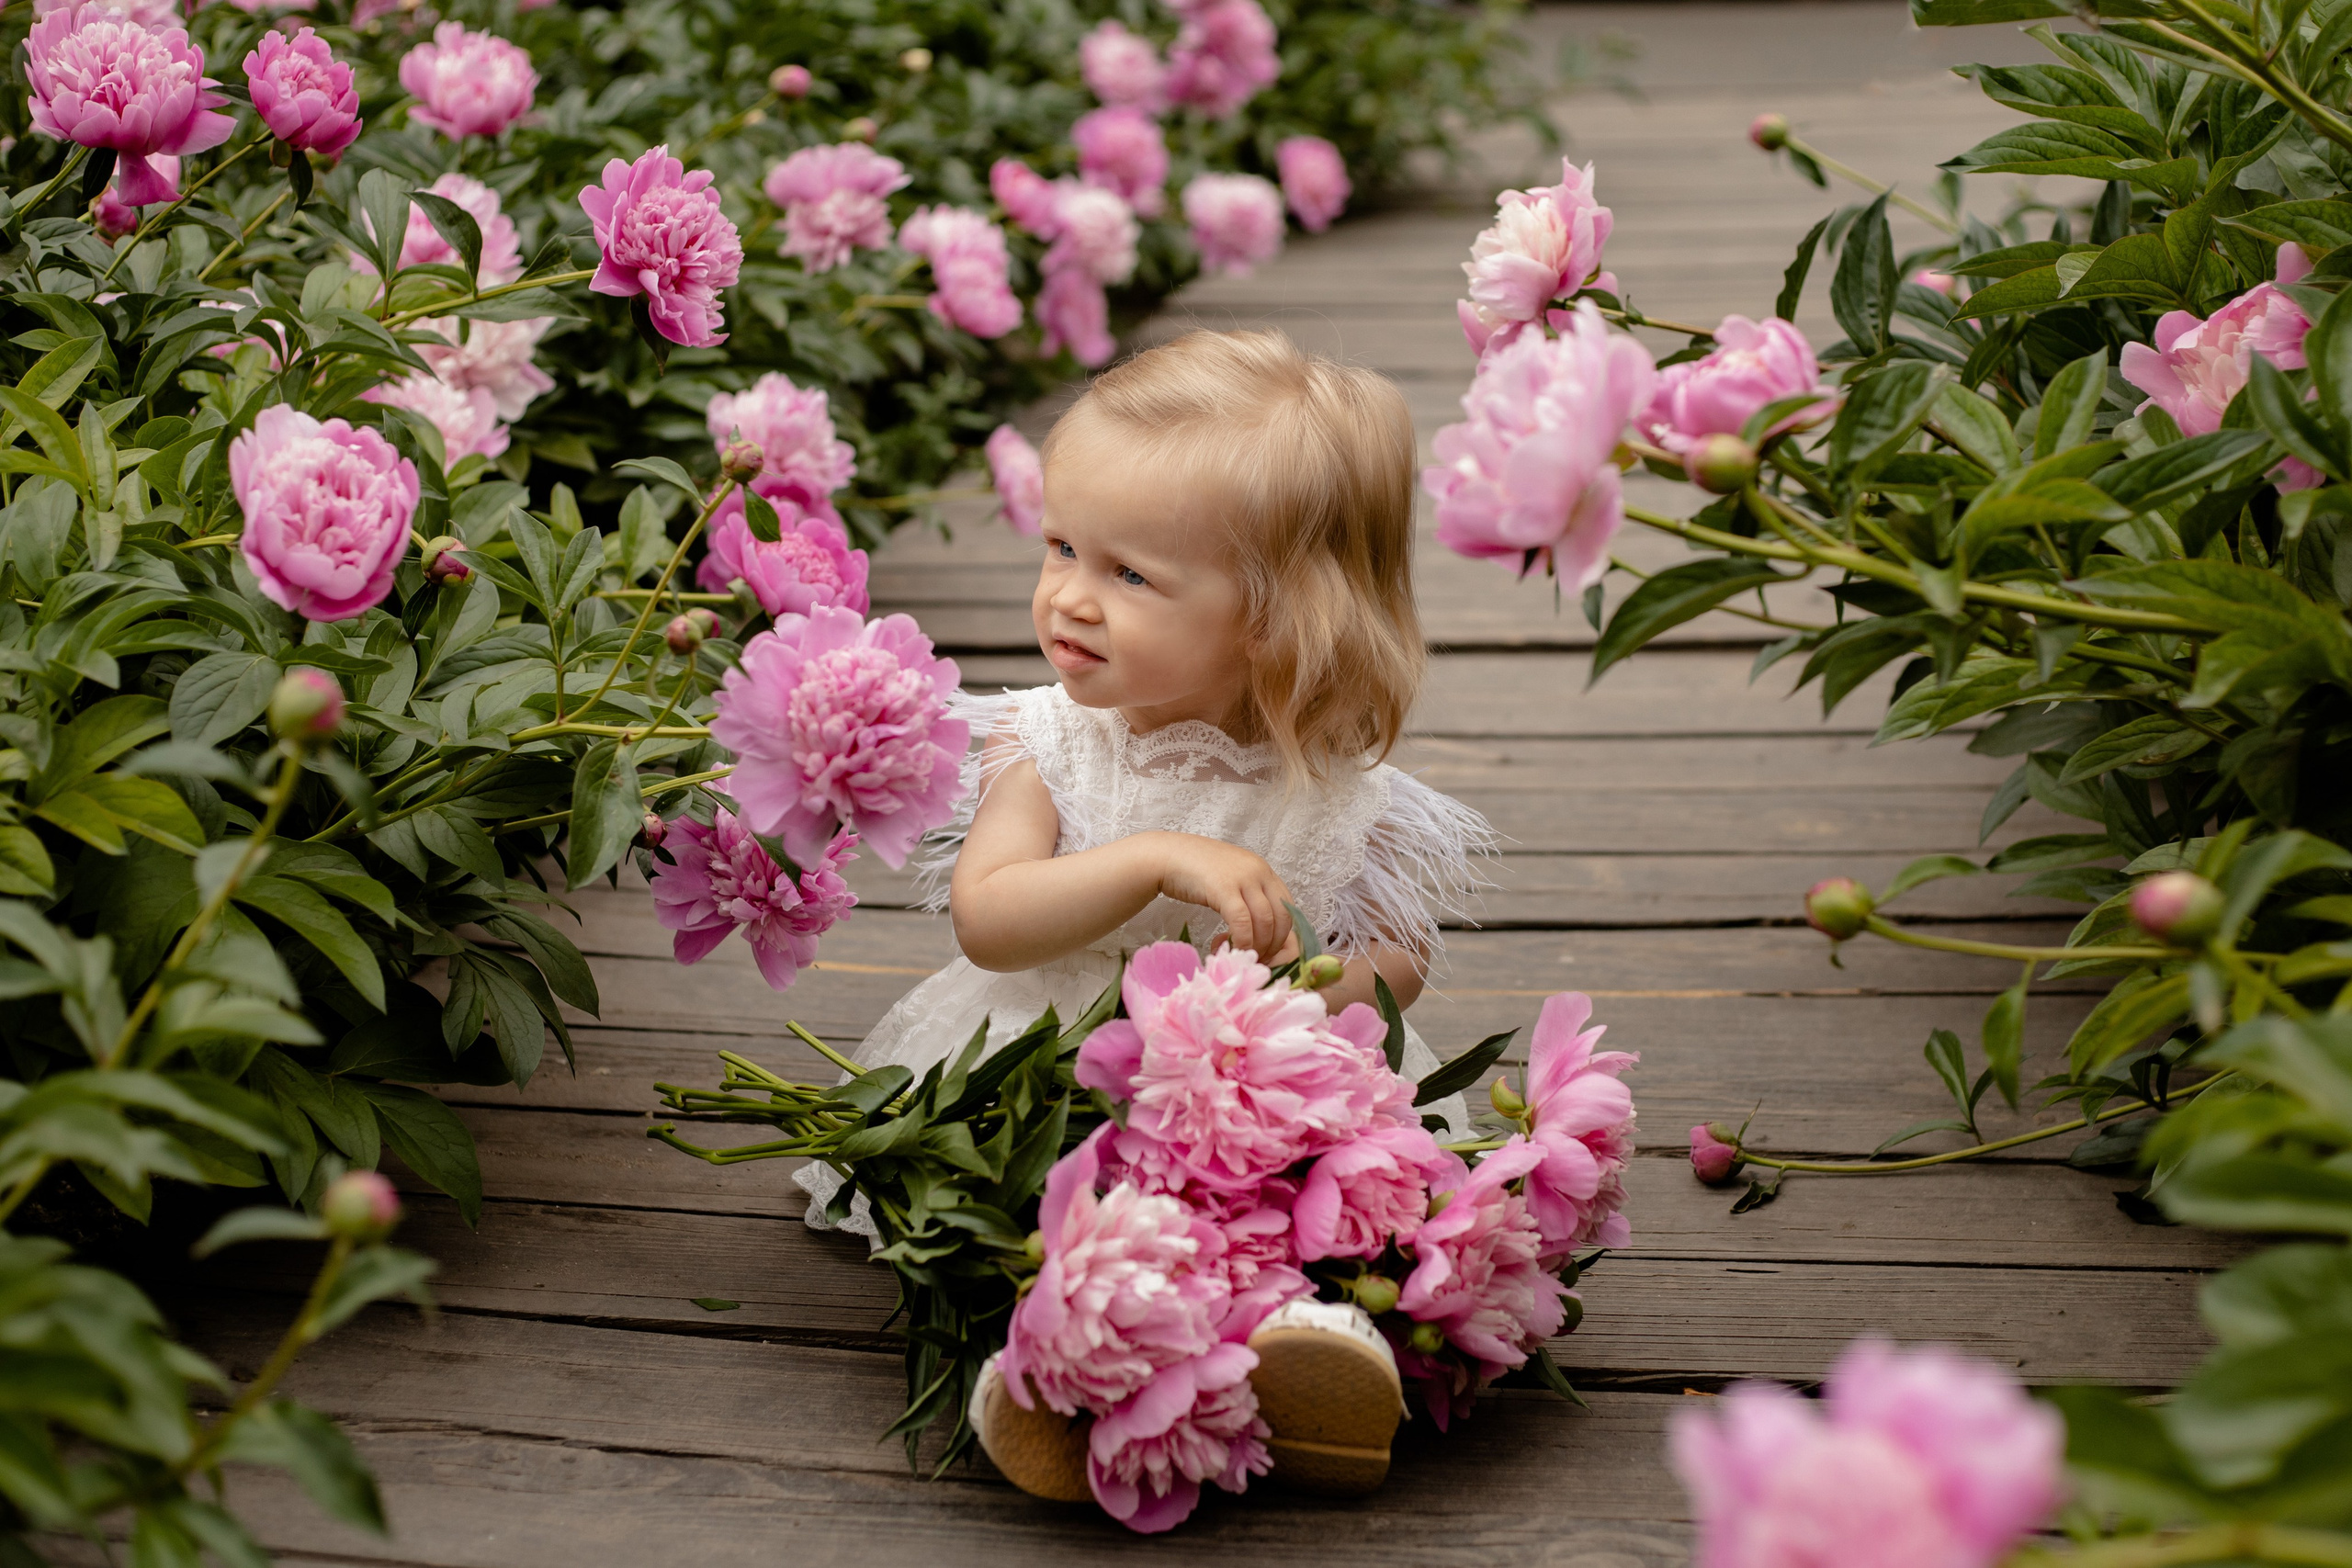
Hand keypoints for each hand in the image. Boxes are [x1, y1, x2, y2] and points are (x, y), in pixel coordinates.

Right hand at [1151, 833, 1295, 957]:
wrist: (1168, 856)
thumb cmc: (1197, 870)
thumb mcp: (1232, 878)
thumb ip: (1249, 896)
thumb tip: (1260, 930)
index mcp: (1263, 870)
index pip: (1287, 906)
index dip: (1283, 933)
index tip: (1271, 949)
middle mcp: (1259, 872)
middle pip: (1281, 916)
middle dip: (1274, 944)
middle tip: (1259, 958)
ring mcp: (1243, 879)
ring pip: (1264, 922)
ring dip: (1258, 946)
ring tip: (1244, 955)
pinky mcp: (1224, 888)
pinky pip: (1242, 922)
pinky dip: (1242, 941)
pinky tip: (1232, 947)